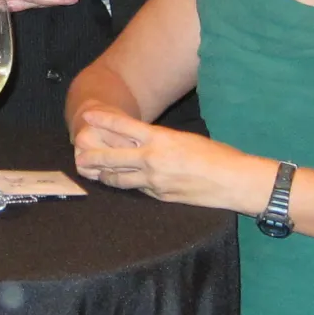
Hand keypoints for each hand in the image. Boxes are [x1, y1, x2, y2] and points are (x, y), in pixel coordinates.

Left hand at [73, 106, 250, 207]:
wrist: (234, 181)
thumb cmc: (216, 155)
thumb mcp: (185, 138)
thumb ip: (160, 141)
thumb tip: (142, 141)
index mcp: (160, 139)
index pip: (123, 127)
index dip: (103, 122)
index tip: (88, 117)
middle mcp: (152, 159)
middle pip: (112, 157)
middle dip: (93, 156)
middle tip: (78, 155)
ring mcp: (154, 181)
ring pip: (120, 179)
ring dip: (106, 175)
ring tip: (95, 173)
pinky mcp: (161, 197)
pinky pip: (139, 189)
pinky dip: (130, 184)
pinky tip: (124, 183)